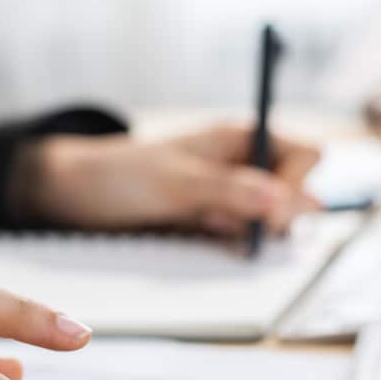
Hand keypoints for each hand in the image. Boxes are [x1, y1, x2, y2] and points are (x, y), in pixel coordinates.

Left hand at [22, 125, 321, 234]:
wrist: (75, 195)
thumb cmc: (122, 175)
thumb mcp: (180, 183)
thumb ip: (236, 192)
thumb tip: (294, 202)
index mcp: (241, 137)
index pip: (305, 156)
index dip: (297, 185)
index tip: (271, 212)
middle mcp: (242, 163)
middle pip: (293, 192)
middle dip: (274, 214)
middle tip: (232, 221)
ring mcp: (228, 192)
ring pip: (269, 218)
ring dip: (249, 230)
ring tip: (206, 224)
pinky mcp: (212, 218)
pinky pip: (242, 234)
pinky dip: (231, 241)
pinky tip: (201, 234)